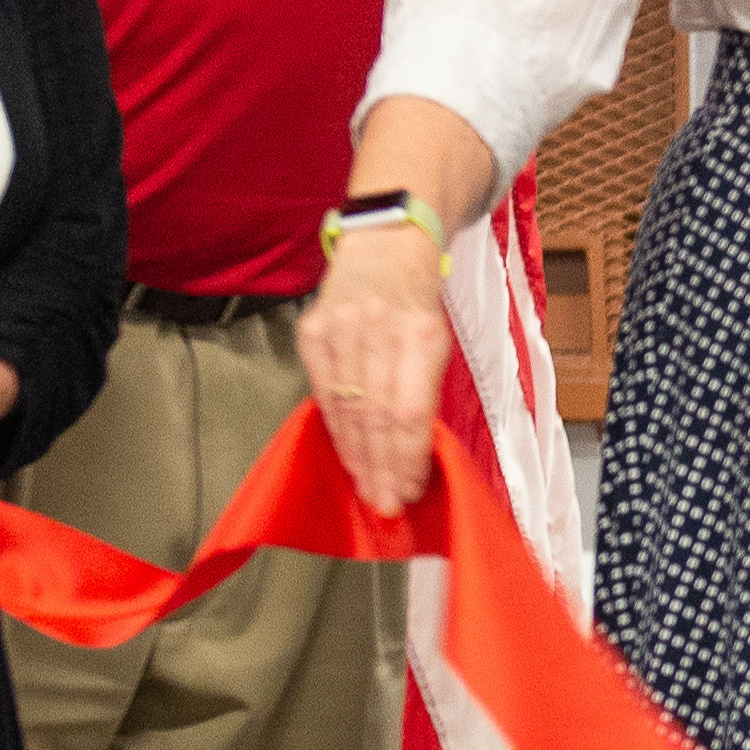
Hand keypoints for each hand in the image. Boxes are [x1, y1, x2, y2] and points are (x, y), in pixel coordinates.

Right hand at [299, 226, 453, 515]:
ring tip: (368, 490)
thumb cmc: (418, 301)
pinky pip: (322, 394)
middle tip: (385, 505)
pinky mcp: (311, 331)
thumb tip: (414, 456)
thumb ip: (424, 392)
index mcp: (418, 332)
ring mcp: (337, 329)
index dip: (406, 457)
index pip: (407, 411)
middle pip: (374, 417)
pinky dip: (336, 430)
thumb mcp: (438, 340)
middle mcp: (375, 330)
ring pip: (345, 410)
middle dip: (381, 468)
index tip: (409, 490)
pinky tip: (347, 456)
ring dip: (357, 457)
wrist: (383, 244)